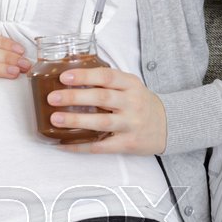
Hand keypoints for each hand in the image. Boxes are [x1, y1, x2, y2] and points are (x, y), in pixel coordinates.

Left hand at [47, 67, 167, 154]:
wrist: (168, 125)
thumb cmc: (140, 104)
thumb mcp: (130, 86)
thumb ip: (107, 81)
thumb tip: (70, 76)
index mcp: (131, 85)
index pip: (106, 76)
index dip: (84, 75)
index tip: (64, 77)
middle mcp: (132, 103)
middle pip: (101, 97)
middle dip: (75, 97)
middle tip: (52, 98)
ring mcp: (131, 124)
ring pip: (101, 122)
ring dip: (76, 120)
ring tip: (55, 119)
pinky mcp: (128, 143)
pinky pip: (101, 146)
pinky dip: (80, 146)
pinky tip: (63, 144)